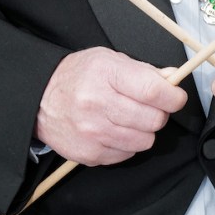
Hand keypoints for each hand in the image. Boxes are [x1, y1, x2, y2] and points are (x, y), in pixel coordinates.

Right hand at [36, 47, 190, 166]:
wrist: (39, 99)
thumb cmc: (76, 77)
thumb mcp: (108, 60)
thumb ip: (143, 71)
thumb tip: (172, 79)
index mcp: (105, 74)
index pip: (153, 91)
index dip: (173, 97)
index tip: (175, 97)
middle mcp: (97, 103)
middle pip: (153, 120)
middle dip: (158, 114)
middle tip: (147, 107)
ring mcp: (92, 132)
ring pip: (144, 141)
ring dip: (142, 131)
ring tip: (126, 119)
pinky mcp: (89, 153)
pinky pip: (127, 154)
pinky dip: (125, 144)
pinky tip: (111, 130)